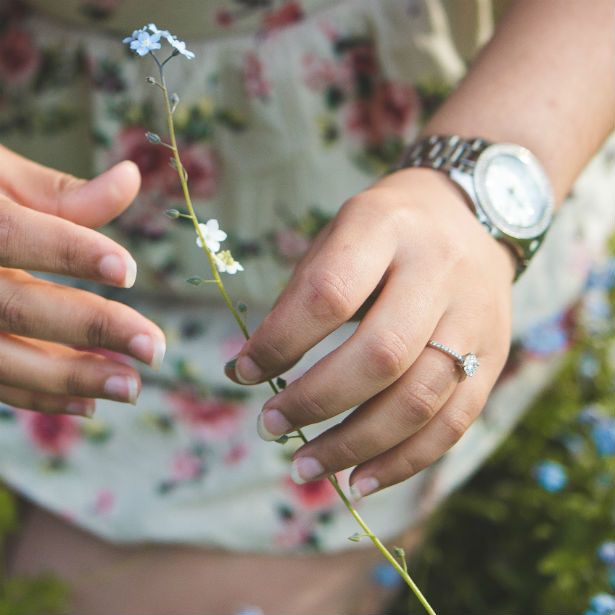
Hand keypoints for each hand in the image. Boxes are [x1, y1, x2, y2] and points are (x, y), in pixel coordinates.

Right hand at [0, 145, 164, 416]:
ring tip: (132, 387)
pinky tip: (91, 404)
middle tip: (154, 347)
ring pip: (1, 359)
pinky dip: (38, 397)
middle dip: (90, 328)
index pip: (10, 235)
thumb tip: (131, 179)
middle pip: (15, 308)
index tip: (129, 270)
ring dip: (71, 378)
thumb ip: (59, 192)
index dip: (69, 251)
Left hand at [226, 168, 514, 496]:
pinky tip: (360, 481)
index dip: (282, 341)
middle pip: (382, 355)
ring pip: (419, 400)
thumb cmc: (386, 231)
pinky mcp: (494, 357)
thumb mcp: (338, 236)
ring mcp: (475, 318)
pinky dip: (403, 462)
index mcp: (387, 228)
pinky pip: (453, 423)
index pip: (330, 294)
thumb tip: (248, 369)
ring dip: (356, 446)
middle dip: (317, 402)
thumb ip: (299, 298)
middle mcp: (439, 272)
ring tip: (307, 468)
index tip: (245, 372)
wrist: (470, 218)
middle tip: (269, 428)